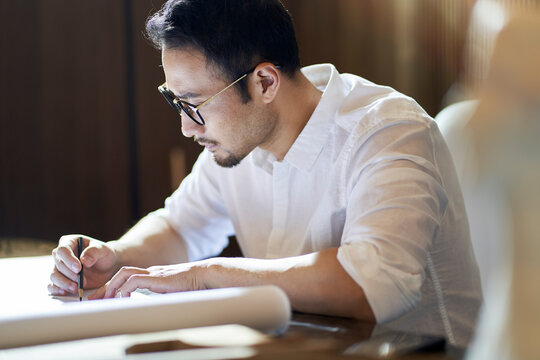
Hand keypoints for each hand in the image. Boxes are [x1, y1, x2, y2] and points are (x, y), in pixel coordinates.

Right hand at [49, 235, 118, 295]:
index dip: (68, 260)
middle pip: (58, 264)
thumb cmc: (104, 255)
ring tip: (77, 288)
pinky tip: (64, 292)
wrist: (107, 266)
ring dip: (64, 283)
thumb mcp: (103, 250)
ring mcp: (60, 267)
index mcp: (70, 242)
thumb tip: (83, 261)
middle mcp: (62, 254)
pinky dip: (56, 289)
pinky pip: (52, 285)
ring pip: (54, 275)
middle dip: (70, 274)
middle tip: (82, 281)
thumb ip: (94, 252)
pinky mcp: (62, 279)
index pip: (63, 250)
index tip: (78, 268)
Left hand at [89, 262, 208, 298]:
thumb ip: (162, 299)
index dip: (114, 288)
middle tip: (93, 299)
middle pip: (121, 274)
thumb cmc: (194, 286)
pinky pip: (135, 280)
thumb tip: (153, 313)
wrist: (205, 276)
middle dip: (106, 287)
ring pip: (124, 274)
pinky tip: (122, 298)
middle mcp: (151, 272)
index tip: (103, 299)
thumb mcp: (173, 294)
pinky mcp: (157, 277)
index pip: (128, 278)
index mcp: (154, 276)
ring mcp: (154, 273)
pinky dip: (125, 289)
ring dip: (112, 286)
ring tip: (105, 299)